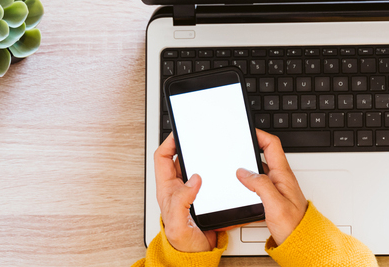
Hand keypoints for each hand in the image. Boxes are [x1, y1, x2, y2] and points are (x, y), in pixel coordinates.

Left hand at [154, 134, 216, 251]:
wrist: (197, 256)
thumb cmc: (182, 243)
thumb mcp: (178, 223)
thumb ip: (182, 200)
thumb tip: (193, 179)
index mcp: (167, 189)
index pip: (162, 158)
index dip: (169, 142)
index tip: (180, 133)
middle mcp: (179, 188)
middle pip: (181, 159)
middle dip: (190, 147)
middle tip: (200, 137)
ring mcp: (192, 191)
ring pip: (197, 167)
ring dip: (205, 159)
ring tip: (214, 151)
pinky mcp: (206, 196)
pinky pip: (211, 179)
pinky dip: (218, 174)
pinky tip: (225, 172)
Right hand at [236, 129, 307, 245]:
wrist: (301, 243)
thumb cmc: (294, 226)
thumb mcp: (275, 204)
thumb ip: (260, 185)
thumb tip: (244, 172)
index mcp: (283, 175)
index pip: (272, 145)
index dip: (259, 134)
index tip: (245, 131)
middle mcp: (281, 179)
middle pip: (264, 155)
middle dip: (249, 148)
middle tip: (236, 147)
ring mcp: (277, 188)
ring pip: (260, 170)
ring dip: (247, 167)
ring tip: (234, 166)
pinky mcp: (273, 198)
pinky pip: (258, 184)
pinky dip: (248, 182)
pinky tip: (240, 187)